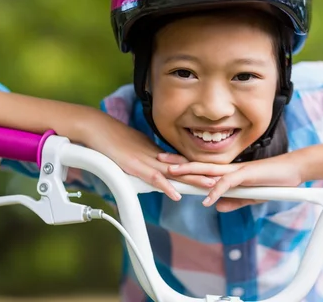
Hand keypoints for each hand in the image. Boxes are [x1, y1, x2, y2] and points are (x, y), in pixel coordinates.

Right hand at [87, 115, 216, 200]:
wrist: (97, 128)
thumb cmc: (113, 139)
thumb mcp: (135, 151)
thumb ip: (148, 160)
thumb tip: (159, 169)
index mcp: (157, 153)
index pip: (183, 163)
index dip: (199, 169)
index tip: (217, 174)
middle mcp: (155, 156)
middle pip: (184, 167)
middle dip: (204, 174)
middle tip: (224, 179)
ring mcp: (145, 160)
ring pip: (174, 172)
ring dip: (193, 180)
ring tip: (211, 186)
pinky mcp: (133, 165)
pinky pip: (152, 177)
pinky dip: (165, 186)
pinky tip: (176, 194)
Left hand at [167, 154, 301, 211]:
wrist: (292, 172)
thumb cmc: (273, 181)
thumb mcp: (251, 196)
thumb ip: (234, 200)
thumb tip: (215, 206)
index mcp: (228, 173)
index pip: (202, 168)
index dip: (185, 166)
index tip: (168, 165)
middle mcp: (229, 169)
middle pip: (199, 165)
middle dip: (178, 163)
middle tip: (158, 160)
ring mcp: (237, 171)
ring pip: (209, 170)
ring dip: (190, 172)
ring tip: (172, 174)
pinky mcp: (247, 176)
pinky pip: (228, 184)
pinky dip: (217, 190)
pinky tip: (206, 198)